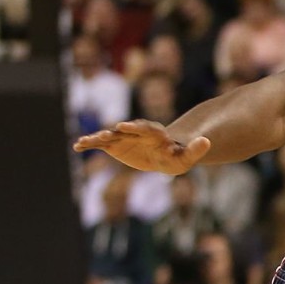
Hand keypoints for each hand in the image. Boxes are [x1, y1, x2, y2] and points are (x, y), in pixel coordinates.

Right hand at [72, 120, 208, 174]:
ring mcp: (124, 137)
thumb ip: (196, 149)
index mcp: (154, 133)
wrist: (164, 156)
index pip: (144, 128)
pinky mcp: (115, 144)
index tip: (123, 126)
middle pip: (125, 130)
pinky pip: (100, 144)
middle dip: (115, 131)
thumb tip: (207, 141)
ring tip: (85, 141)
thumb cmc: (177, 157)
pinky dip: (89, 144)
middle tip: (104, 133)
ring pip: (109, 136)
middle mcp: (136, 131)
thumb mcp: (188, 157)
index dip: (134, 127)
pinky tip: (77, 146)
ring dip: (98, 138)